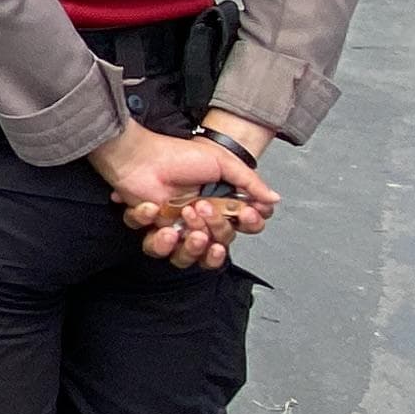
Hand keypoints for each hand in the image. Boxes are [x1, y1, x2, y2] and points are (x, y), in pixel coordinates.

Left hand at [87, 121, 276, 268]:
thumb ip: (249, 182)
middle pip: (218, 245)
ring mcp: (176, 228)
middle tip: (202, 207)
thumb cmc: (178, 155)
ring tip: (184, 217)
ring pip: (186, 258)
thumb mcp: (222, 163)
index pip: (241, 228)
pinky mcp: (152, 230)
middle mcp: (199, 221)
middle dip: (215, 229)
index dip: (247, 226)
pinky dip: (153, 228)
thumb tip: (274, 199)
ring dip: (188, 245)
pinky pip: (155, 247)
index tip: (246, 214)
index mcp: (219, 205)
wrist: (140, 155)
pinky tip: (152, 207)